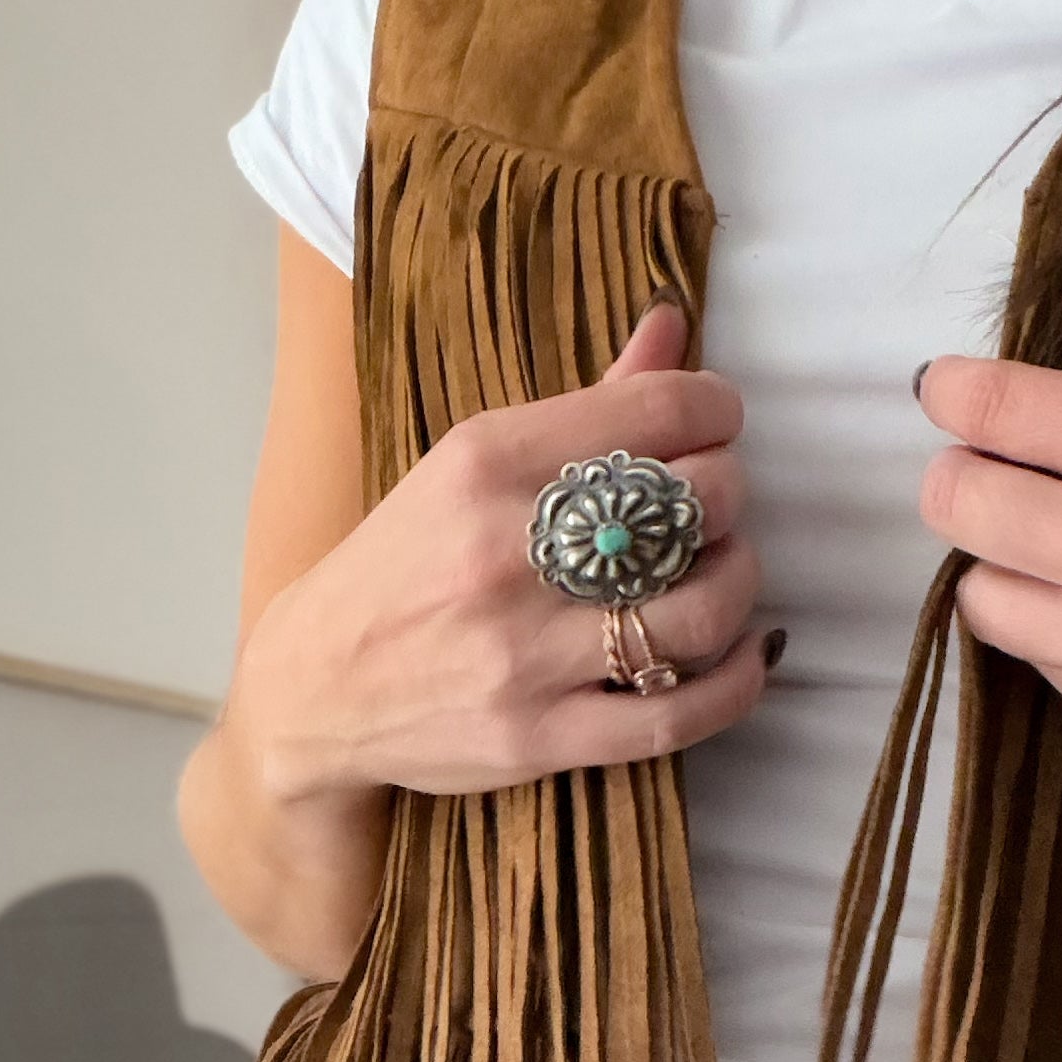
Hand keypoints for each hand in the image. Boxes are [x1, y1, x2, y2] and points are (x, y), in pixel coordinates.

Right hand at [228, 300, 773, 805]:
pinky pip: (678, 715)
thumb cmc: (405, 563)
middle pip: (694, 506)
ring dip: (739, 582)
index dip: (716, 408)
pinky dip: (738, 681)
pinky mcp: (541, 737)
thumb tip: (676, 324)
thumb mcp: (470, 464)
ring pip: (701, 610)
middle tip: (714, 507)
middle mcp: (508, 552)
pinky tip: (746, 653)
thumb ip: (588, 405)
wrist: (315, 687)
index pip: (657, 410)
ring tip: (722, 572)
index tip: (717, 423)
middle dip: (729, 495)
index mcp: (487, 462)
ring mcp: (525, 653)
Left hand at [916, 355, 1061, 805]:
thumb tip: (1003, 424)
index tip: (949, 397)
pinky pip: (1040, 661)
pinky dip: (1059, 636)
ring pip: (979, 593)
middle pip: (955, 501)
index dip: (955, 397)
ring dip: (1006, 570)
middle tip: (993, 484)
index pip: (996, 406)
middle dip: (963, 484)